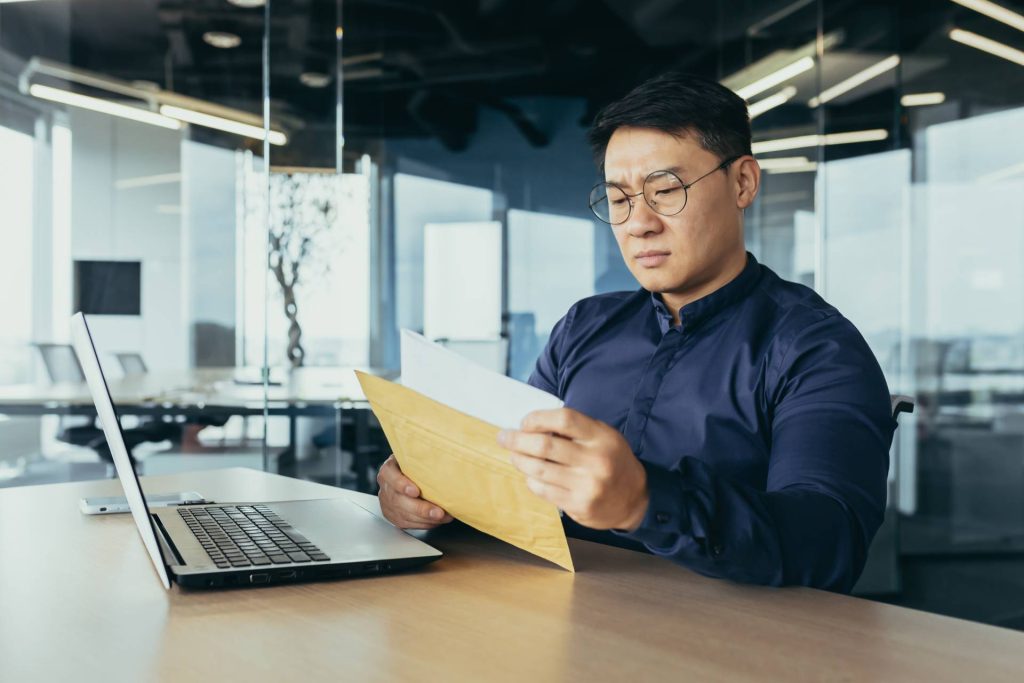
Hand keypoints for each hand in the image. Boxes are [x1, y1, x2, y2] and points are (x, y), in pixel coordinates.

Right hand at [376, 454, 453, 529]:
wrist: (409, 475)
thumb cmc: (416, 465)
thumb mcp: (417, 456)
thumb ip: (424, 458)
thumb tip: (445, 458)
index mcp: (389, 469)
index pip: (389, 475)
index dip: (401, 484)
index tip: (416, 491)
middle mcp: (386, 486)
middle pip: (398, 500)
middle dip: (420, 509)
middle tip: (438, 512)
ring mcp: (386, 502)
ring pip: (402, 515)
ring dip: (425, 519)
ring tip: (443, 517)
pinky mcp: (392, 515)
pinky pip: (405, 523)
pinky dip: (422, 524)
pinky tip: (435, 521)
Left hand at [499, 408, 647, 530]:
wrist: (634, 499)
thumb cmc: (612, 461)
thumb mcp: (602, 436)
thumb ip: (574, 430)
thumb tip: (533, 425)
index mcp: (602, 437)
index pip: (564, 419)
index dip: (538, 418)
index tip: (525, 422)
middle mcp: (595, 460)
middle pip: (545, 445)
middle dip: (518, 439)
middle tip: (504, 437)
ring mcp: (586, 485)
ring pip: (539, 469)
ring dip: (519, 460)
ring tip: (513, 454)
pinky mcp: (578, 505)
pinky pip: (543, 490)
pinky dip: (531, 479)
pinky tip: (529, 474)